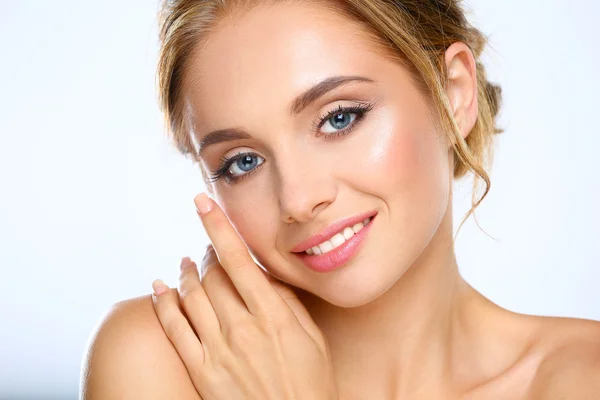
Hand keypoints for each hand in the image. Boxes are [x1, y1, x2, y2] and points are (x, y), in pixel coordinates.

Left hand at [151, 193, 338, 399]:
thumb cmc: (311, 382)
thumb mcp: (311, 336)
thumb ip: (285, 301)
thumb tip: (261, 273)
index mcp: (273, 316)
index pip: (238, 260)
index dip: (218, 227)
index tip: (204, 203)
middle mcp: (242, 329)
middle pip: (212, 275)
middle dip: (205, 253)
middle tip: (207, 246)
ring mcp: (219, 351)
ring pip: (191, 298)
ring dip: (185, 273)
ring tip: (185, 261)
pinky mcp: (203, 372)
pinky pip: (175, 331)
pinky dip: (163, 304)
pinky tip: (159, 287)